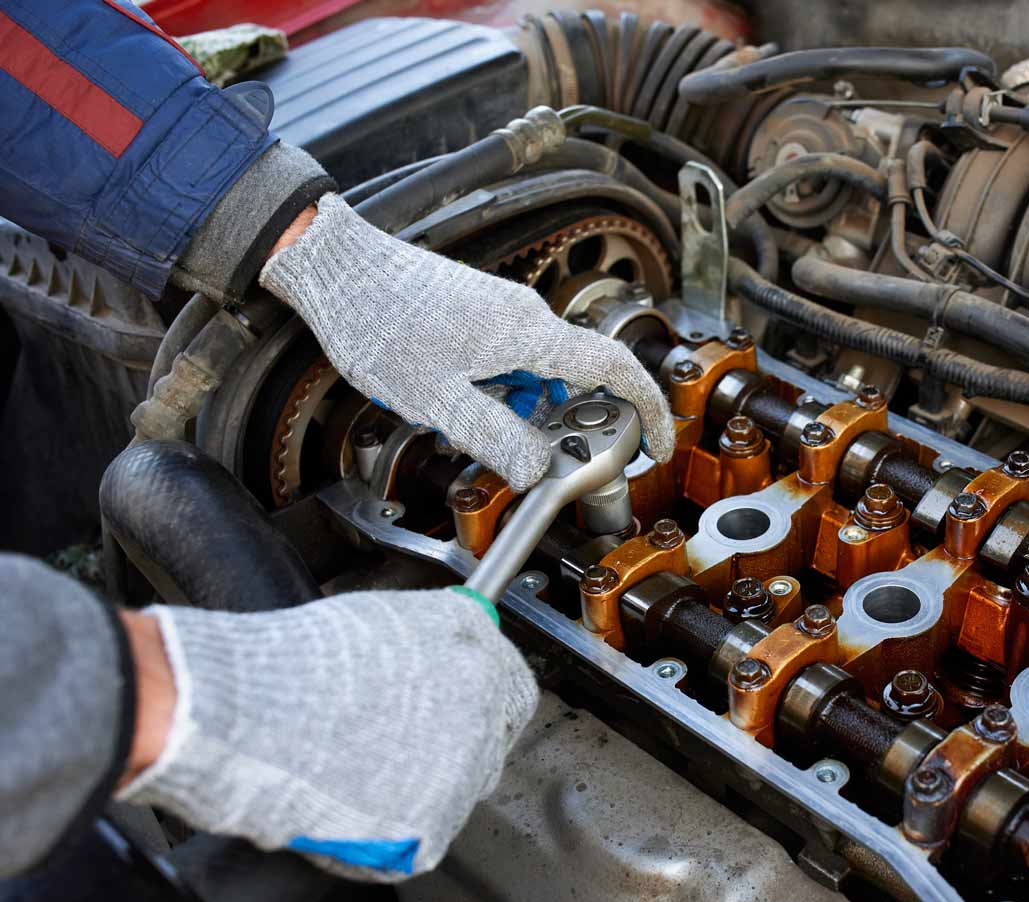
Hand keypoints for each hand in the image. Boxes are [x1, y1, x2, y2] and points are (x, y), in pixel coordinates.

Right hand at [117, 588, 537, 880]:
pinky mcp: (435, 826)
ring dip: (423, 787)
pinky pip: (424, 836)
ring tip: (358, 773)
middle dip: (455, 746)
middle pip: (492, 739)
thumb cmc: (292, 663)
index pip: (511, 685)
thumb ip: (430, 639)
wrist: (251, 713)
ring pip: (459, 789)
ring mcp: (465, 767)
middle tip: (399, 748)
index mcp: (472, 644)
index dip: (483, 701)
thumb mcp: (379, 621)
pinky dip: (392, 832)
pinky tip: (350, 804)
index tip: (462, 711)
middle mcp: (482, 703)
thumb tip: (437, 653)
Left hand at [259, 194, 675, 489]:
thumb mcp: (438, 400)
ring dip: (522, 410)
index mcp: (528, 335)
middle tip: (534, 458)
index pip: (614, 368)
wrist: (337, 267)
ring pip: (538, 374)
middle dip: (563, 424)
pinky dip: (502, 391)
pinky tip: (457, 402)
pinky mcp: (481, 312)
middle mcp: (526, 316)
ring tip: (472, 425)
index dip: (646, 407)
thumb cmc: (379, 322)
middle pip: (576, 379)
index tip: (656, 441)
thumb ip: (497, 438)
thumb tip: (536, 470)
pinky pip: (511, 361)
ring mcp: (503, 311)